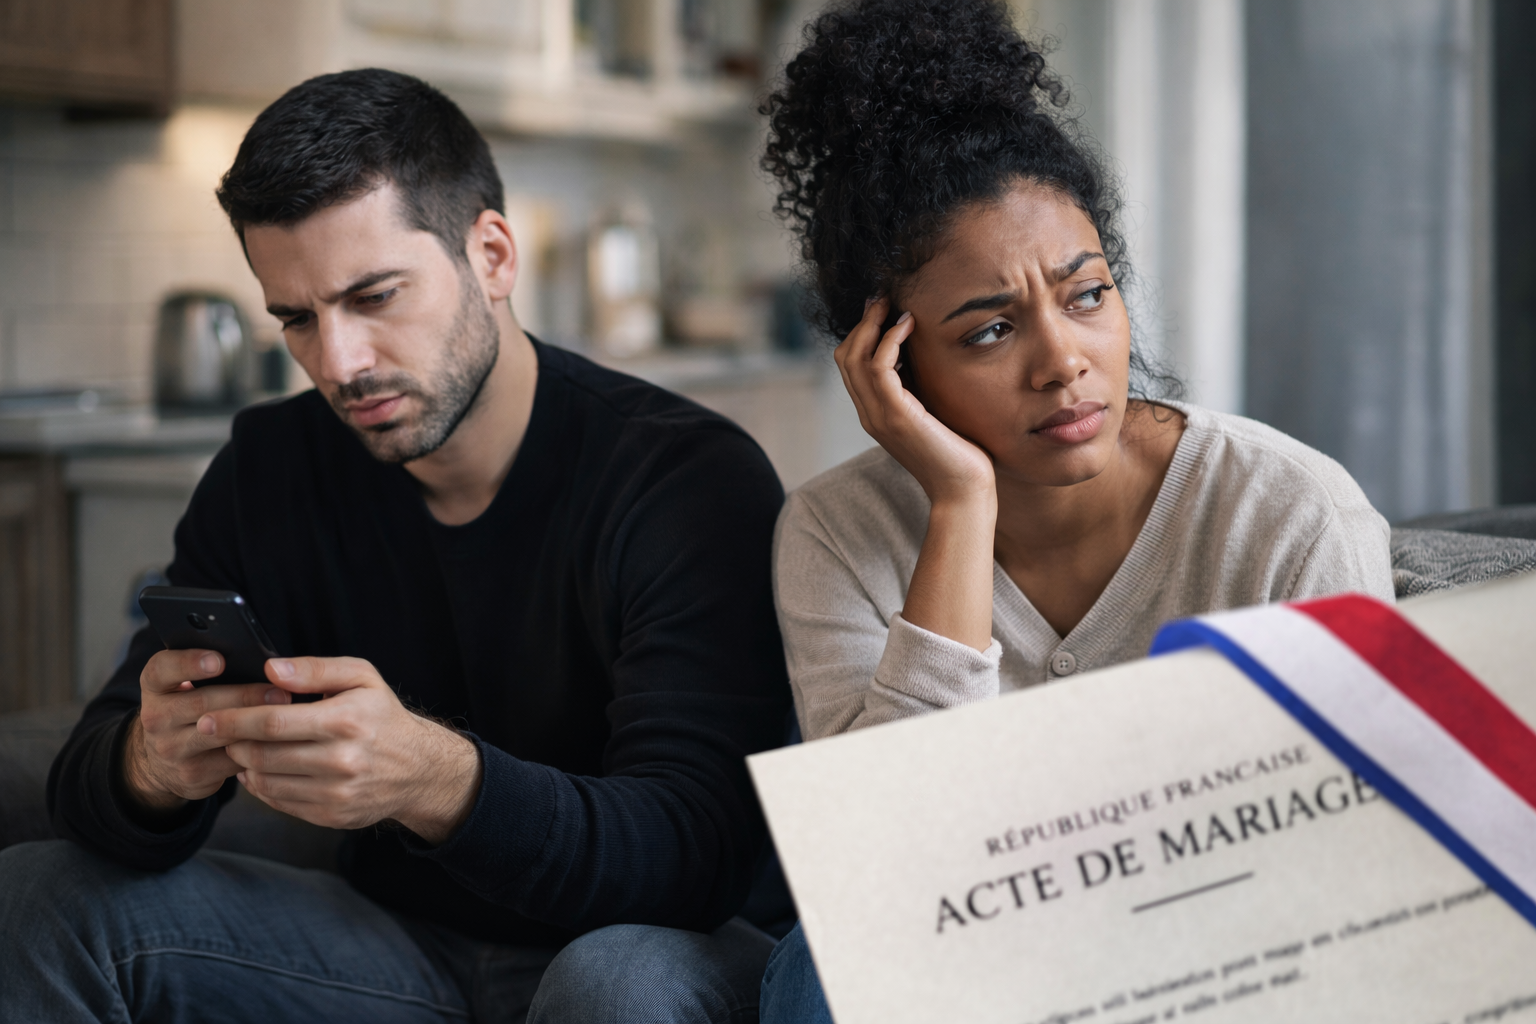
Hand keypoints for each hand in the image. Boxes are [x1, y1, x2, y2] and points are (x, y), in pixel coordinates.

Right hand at [125, 649, 289, 814]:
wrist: (161, 764)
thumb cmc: (188, 711)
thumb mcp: (184, 687)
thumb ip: (210, 671)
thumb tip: (264, 662)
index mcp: (155, 686)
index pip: (162, 669)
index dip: (188, 663)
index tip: (219, 660)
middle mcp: (156, 717)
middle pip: (201, 702)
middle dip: (244, 695)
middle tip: (278, 691)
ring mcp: (171, 749)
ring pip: (217, 734)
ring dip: (253, 724)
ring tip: (283, 714)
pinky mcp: (192, 774)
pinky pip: (231, 761)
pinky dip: (256, 750)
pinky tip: (277, 741)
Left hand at [199, 657, 481, 843]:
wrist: (419, 768)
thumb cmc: (382, 716)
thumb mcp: (361, 677)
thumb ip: (315, 669)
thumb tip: (270, 669)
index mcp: (346, 720)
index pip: (273, 722)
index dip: (234, 720)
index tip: (208, 717)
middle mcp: (342, 760)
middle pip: (264, 754)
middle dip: (232, 743)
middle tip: (217, 732)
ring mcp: (337, 792)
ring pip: (268, 781)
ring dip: (244, 764)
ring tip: (240, 748)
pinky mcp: (332, 815)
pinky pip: (281, 802)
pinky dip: (261, 786)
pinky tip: (261, 769)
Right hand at [838, 298, 997, 651]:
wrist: (965, 491)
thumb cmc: (961, 455)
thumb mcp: (937, 413)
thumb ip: (925, 390)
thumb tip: (930, 358)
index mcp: (878, 413)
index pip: (853, 364)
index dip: (864, 333)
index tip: (887, 309)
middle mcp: (871, 413)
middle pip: (845, 356)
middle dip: (863, 322)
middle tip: (884, 297)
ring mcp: (879, 415)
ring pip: (854, 357)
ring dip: (872, 324)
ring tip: (894, 305)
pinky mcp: (895, 416)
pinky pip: (877, 366)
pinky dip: (887, 340)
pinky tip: (909, 325)